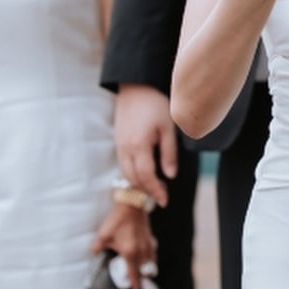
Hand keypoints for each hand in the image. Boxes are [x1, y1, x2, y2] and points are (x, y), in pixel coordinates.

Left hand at [91, 196, 157, 288]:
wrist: (132, 205)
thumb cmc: (118, 220)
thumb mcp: (103, 235)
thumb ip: (97, 247)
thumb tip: (94, 254)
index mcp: (130, 254)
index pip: (134, 276)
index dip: (135, 288)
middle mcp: (142, 253)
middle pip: (145, 273)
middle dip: (141, 281)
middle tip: (136, 284)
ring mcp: (148, 246)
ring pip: (151, 265)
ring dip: (146, 271)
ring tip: (139, 272)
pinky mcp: (151, 240)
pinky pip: (152, 256)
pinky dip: (149, 260)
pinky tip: (144, 258)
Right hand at [114, 84, 179, 207]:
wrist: (135, 87)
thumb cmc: (155, 105)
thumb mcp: (168, 128)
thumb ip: (169, 153)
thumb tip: (170, 176)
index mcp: (139, 146)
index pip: (146, 177)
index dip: (156, 191)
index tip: (165, 201)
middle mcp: (125, 148)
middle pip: (133, 179)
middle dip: (147, 191)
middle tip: (162, 197)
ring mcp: (119, 145)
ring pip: (126, 173)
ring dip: (139, 184)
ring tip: (156, 188)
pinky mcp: (118, 141)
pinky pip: (123, 164)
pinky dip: (133, 174)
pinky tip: (145, 174)